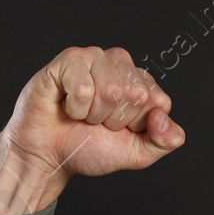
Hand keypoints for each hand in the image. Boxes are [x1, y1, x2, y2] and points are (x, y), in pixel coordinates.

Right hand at [3, 45, 184, 179]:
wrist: (49, 156)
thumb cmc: (88, 148)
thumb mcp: (137, 154)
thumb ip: (164, 141)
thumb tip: (163, 115)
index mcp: (139, 82)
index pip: (158, 101)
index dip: (137, 124)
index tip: (118, 128)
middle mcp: (120, 64)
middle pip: (135, 94)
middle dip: (114, 120)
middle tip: (95, 122)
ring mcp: (94, 57)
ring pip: (110, 90)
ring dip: (92, 114)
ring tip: (81, 114)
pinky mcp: (69, 59)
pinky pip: (83, 88)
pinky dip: (74, 108)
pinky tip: (66, 105)